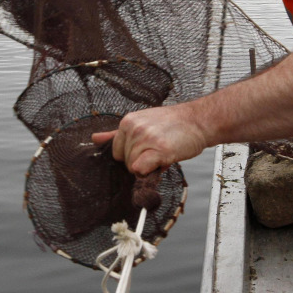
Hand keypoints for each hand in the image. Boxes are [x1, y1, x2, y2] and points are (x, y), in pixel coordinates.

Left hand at [90, 104, 208, 175]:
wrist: (198, 120)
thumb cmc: (172, 124)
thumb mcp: (142, 121)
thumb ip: (116, 133)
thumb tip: (94, 139)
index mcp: (127, 122)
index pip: (116, 152)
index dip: (132, 155)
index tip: (148, 148)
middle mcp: (134, 128)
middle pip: (125, 161)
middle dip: (141, 161)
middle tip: (159, 148)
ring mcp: (145, 138)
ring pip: (133, 168)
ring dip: (149, 166)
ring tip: (165, 151)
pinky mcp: (159, 149)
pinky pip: (140, 170)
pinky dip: (149, 171)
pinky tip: (163, 160)